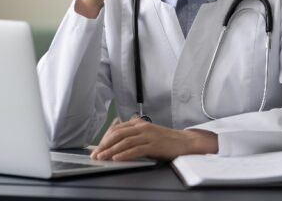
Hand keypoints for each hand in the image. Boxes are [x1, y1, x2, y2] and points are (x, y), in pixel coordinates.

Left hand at [90, 117, 217, 160]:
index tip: (98, 147)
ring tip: (102, 157)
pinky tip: (117, 159)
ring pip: (124, 142)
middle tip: (96, 154)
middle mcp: (142, 127)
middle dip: (104, 145)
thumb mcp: (147, 133)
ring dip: (111, 150)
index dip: (105, 138)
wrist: (185, 141)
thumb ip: (134, 134)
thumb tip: (117, 141)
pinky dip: (125, 154)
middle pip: (118, 134)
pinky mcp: (154, 145)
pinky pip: (136, 150)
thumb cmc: (166, 140)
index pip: (116, 129)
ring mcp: (148, 136)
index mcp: (139, 123)